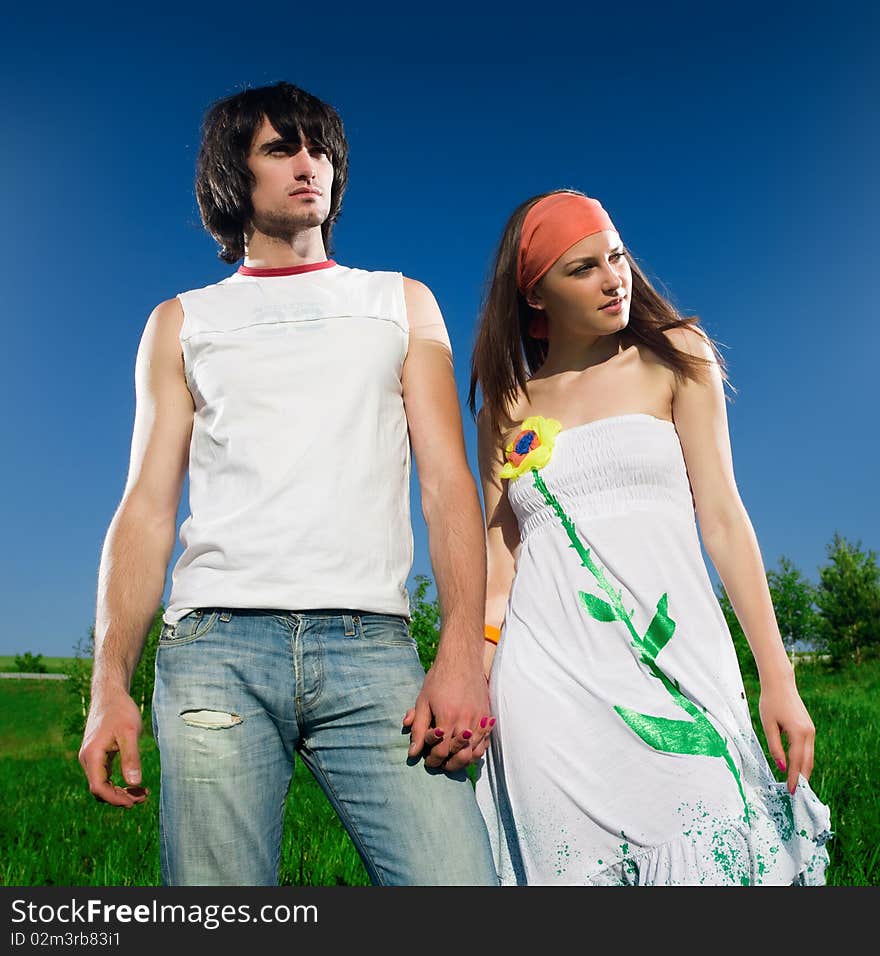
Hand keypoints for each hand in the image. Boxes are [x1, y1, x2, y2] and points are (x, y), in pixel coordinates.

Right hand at [78, 688, 148, 807]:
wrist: (111, 694)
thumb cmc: (121, 711)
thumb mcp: (130, 733)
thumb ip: (131, 758)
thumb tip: (135, 783)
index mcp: (92, 755)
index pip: (98, 787)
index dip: (115, 799)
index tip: (134, 802)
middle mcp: (87, 759)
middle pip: (100, 789)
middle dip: (120, 798)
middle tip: (143, 798)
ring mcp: (91, 757)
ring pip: (102, 784)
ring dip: (119, 792)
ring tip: (142, 793)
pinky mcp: (97, 755)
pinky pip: (104, 776)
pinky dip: (117, 783)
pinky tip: (134, 784)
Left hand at [403, 658, 493, 771]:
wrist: (461, 660)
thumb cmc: (438, 679)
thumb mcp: (423, 702)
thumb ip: (418, 728)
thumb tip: (412, 752)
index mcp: (448, 717)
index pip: (442, 751)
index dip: (433, 760)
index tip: (427, 761)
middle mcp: (466, 720)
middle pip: (460, 755)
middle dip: (448, 764)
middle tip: (439, 764)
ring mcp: (479, 719)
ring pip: (475, 752)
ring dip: (463, 760)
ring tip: (452, 760)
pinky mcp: (487, 716)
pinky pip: (485, 742)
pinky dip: (476, 750)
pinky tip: (466, 750)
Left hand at [758, 676, 814, 794]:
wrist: (780, 684)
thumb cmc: (770, 702)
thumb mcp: (768, 725)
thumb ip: (774, 747)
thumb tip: (782, 766)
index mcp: (798, 732)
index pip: (797, 762)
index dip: (794, 778)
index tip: (791, 791)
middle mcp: (809, 733)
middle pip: (807, 762)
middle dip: (802, 779)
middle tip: (796, 794)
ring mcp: (811, 731)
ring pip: (810, 757)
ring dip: (804, 771)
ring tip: (797, 785)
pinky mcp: (809, 729)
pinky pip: (808, 749)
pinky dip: (804, 760)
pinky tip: (798, 768)